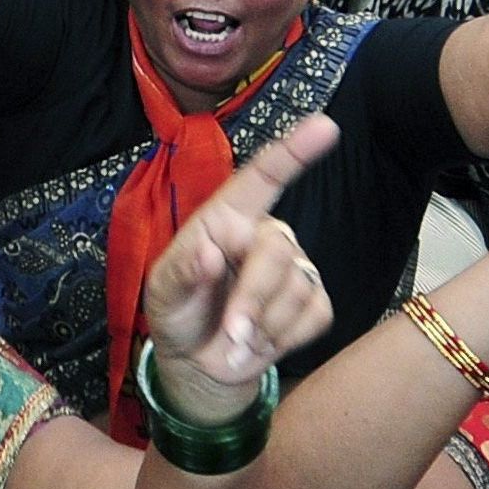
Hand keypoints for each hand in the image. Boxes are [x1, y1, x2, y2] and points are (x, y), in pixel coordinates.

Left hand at [138, 117, 339, 424]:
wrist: (198, 363)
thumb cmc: (177, 312)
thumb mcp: (162, 292)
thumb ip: (182, 271)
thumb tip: (209, 252)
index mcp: (226, 218)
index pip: (263, 176)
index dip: (294, 150)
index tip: (325, 126)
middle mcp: (264, 234)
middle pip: (277, 250)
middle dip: (253, 296)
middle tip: (231, 333)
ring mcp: (295, 267)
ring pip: (297, 287)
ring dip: (263, 324)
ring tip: (233, 341)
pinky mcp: (314, 303)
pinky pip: (314, 316)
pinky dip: (283, 338)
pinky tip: (258, 342)